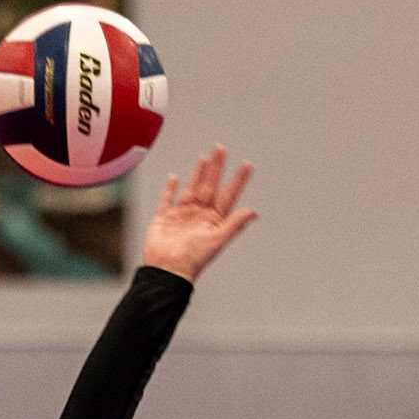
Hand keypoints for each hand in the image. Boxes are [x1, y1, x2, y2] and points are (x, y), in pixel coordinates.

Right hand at [139, 146, 256, 283]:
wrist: (166, 270)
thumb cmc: (192, 260)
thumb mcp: (217, 240)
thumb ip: (234, 224)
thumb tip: (254, 212)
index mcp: (213, 221)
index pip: (229, 195)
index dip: (238, 180)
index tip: (247, 165)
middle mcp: (199, 216)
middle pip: (210, 186)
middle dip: (216, 167)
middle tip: (221, 148)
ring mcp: (182, 215)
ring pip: (192, 188)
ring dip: (198, 173)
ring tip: (205, 157)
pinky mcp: (164, 218)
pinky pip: (167, 199)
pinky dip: (170, 188)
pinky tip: (175, 177)